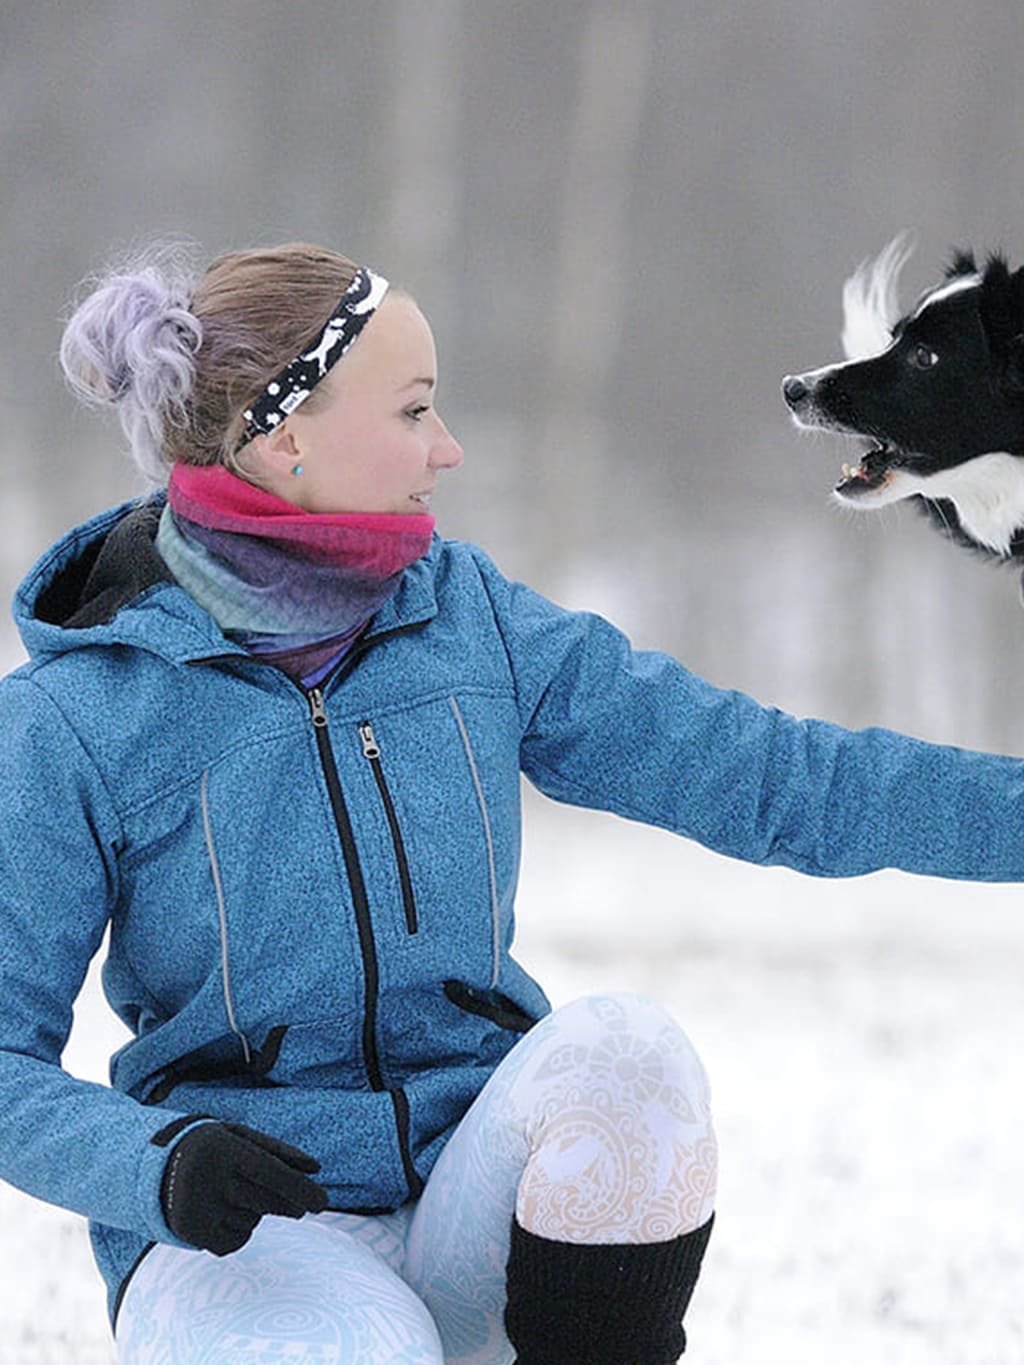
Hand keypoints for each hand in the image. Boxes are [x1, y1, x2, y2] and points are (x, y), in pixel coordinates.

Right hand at [160, 1120, 327, 1254]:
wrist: (156, 1167)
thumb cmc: (214, 1148)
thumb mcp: (240, 1137)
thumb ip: (279, 1151)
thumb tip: (316, 1169)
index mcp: (222, 1148)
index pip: (269, 1172)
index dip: (299, 1188)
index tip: (323, 1202)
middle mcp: (207, 1179)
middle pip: (266, 1201)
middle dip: (291, 1205)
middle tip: (303, 1207)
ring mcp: (197, 1208)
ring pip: (251, 1220)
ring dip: (256, 1212)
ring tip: (235, 1194)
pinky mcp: (190, 1233)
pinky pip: (234, 1241)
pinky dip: (239, 1231)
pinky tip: (224, 1214)